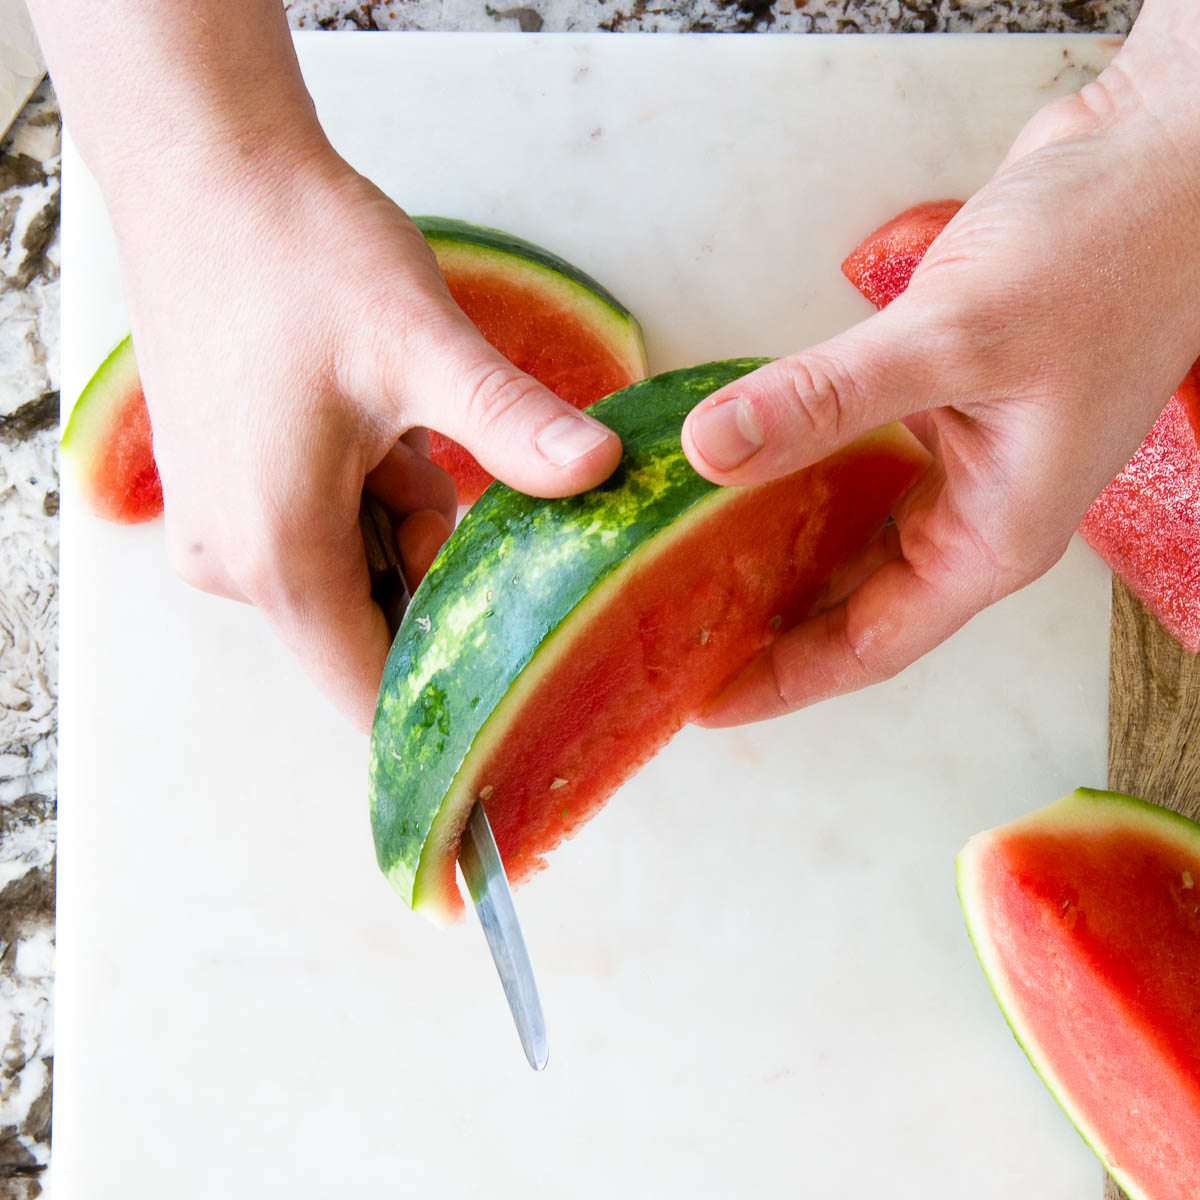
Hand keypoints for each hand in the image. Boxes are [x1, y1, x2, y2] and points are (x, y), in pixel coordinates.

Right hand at [109, 142, 620, 731]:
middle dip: (436, 571)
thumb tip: (601, 472)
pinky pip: (324, 534)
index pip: (368, 691)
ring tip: (396, 427)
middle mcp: (238, 561)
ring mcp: (225, 528)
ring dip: (404, 518)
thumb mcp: (419, 344)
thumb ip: (508, 424)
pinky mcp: (230, 493)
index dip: (442, 712)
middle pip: (370, 629)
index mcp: (279, 552)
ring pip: (355, 574)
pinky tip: (371, 422)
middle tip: (446, 472)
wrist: (205, 174)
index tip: (516, 711)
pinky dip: (370, 495)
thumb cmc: (295, 255)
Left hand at [682, 30, 1199, 726]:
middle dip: (766, 626)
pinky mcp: (935, 399)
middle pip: (851, 600)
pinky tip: (733, 466)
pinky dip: (793, 468)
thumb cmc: (1105, 257)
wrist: (1164, 161)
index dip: (784, 679)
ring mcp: (957, 454)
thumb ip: (826, 400)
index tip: (704, 705)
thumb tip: (711, 452)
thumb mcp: (953, 341)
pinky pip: (850, 460)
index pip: (871, 644)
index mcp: (994, 535)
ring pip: (847, 531)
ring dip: (773, 550)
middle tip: (672, 637)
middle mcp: (973, 509)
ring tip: (681, 566)